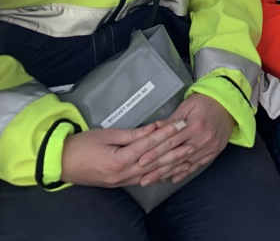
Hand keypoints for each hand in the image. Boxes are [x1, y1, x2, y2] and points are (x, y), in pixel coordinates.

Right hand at [61, 122, 193, 187]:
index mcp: (119, 160)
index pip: (148, 145)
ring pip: (153, 173)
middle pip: (154, 161)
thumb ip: (132, 133)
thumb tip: (154, 128)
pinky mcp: (121, 183)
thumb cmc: (81, 145)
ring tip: (188, 156)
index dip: (165, 134)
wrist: (60, 164)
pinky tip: (172, 170)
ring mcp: (122, 181)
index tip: (180, 124)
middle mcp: (123, 174)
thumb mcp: (106, 134)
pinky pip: (145, 179)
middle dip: (174, 149)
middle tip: (191, 140)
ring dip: (171, 164)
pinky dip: (160, 174)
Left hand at [137, 94, 233, 185]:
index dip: (155, 152)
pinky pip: (198, 165)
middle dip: (158, 169)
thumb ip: (171, 120)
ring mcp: (209, 147)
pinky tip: (173, 179)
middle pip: (177, 156)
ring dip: (168, 174)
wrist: (229, 104)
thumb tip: (153, 130)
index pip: (171, 142)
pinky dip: (185, 173)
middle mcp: (202, 139)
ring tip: (154, 181)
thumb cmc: (205, 102)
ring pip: (185, 164)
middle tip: (143, 179)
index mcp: (195, 126)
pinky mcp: (214, 151)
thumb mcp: (188, 106)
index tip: (141, 161)